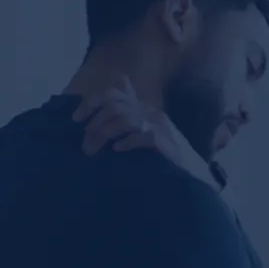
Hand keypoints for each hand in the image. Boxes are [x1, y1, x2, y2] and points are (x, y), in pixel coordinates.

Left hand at [73, 78, 215, 186]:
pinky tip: (117, 150)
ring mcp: (160, 127)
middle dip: (95, 125)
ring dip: (104, 135)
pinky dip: (128, 142)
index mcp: (142, 108)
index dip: (91, 102)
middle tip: (85, 146)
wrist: (192, 174)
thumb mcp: (140, 133)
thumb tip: (95, 116)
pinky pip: (144, 136)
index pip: (113, 93)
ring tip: (94, 151)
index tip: (76, 119)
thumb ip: (123, 119)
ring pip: (125, 120)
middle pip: (115, 107)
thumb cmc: (162, 156)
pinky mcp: (167, 143)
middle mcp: (151, 113)